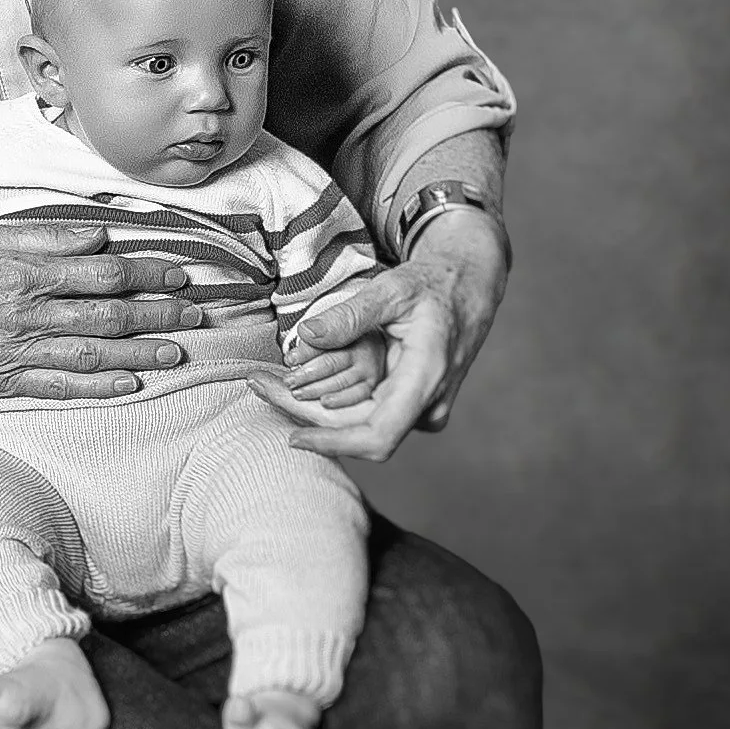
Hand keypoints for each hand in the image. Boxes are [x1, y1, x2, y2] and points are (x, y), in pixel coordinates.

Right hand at [0, 219, 205, 399]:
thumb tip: (101, 236)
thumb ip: (47, 234)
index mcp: (24, 273)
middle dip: (159, 314)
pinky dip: (99, 388)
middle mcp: (24, 316)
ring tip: (179, 351)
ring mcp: (14, 354)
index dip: (147, 272)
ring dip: (141, 354)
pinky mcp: (3, 382)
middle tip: (197, 313)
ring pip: (92, 356)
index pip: (103, 273)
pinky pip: (60, 388)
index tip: (179, 272)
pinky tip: (131, 384)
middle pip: (108, 317)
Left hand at [248, 208, 507, 460]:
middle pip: (358, 431)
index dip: (334, 444)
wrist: (470, 286)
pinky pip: (370, 414)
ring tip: (269, 381)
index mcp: (427, 378)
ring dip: (316, 410)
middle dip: (307, 416)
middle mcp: (429, 404)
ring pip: (361, 424)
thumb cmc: (434, 284)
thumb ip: (351, 313)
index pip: (378, 435)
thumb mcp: (392, 289)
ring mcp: (424, 410)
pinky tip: (301, 384)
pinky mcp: (414, 407)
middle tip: (259, 385)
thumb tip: (306, 336)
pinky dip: (335, 402)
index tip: (294, 437)